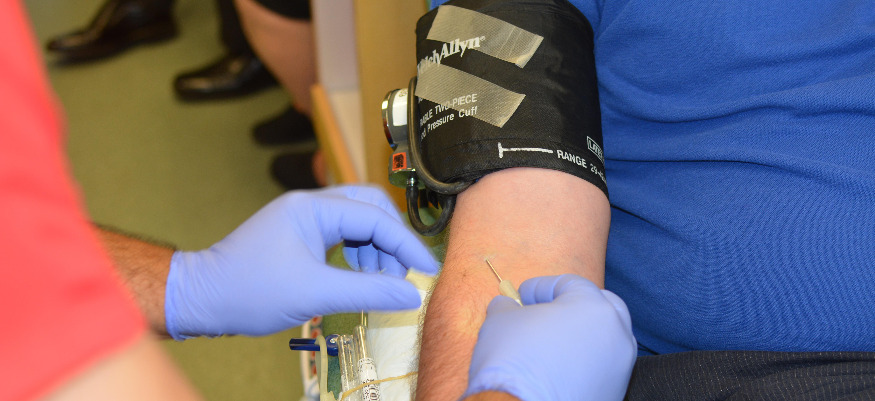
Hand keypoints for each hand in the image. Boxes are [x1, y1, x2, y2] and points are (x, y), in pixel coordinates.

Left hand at [164, 185, 438, 338]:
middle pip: (371, 208)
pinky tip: (360, 279)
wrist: (202, 298)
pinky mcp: (301, 235)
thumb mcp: (314, 294)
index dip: (406, 244)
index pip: (375, 217)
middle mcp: (311, 205)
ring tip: (380, 283)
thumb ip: (368, 291)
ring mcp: (305, 219)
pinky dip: (359, 256)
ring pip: (359, 222)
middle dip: (392, 241)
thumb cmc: (249, 291)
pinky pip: (343, 236)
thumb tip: (411, 294)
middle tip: (404, 273)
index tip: (427, 269)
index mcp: (313, 208)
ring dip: (376, 250)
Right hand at [464, 274, 635, 400]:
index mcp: (593, 306)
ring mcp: (619, 367)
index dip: (541, 286)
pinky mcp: (613, 393)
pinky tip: (556, 370)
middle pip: (600, 308)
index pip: (570, 283)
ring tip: (549, 344)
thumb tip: (507, 306)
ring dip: (580, 336)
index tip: (522, 295)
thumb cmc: (513, 361)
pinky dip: (582, 364)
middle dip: (572, 306)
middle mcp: (616, 334)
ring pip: (603, 340)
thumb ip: (508, 306)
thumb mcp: (500, 320)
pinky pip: (599, 369)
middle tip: (544, 312)